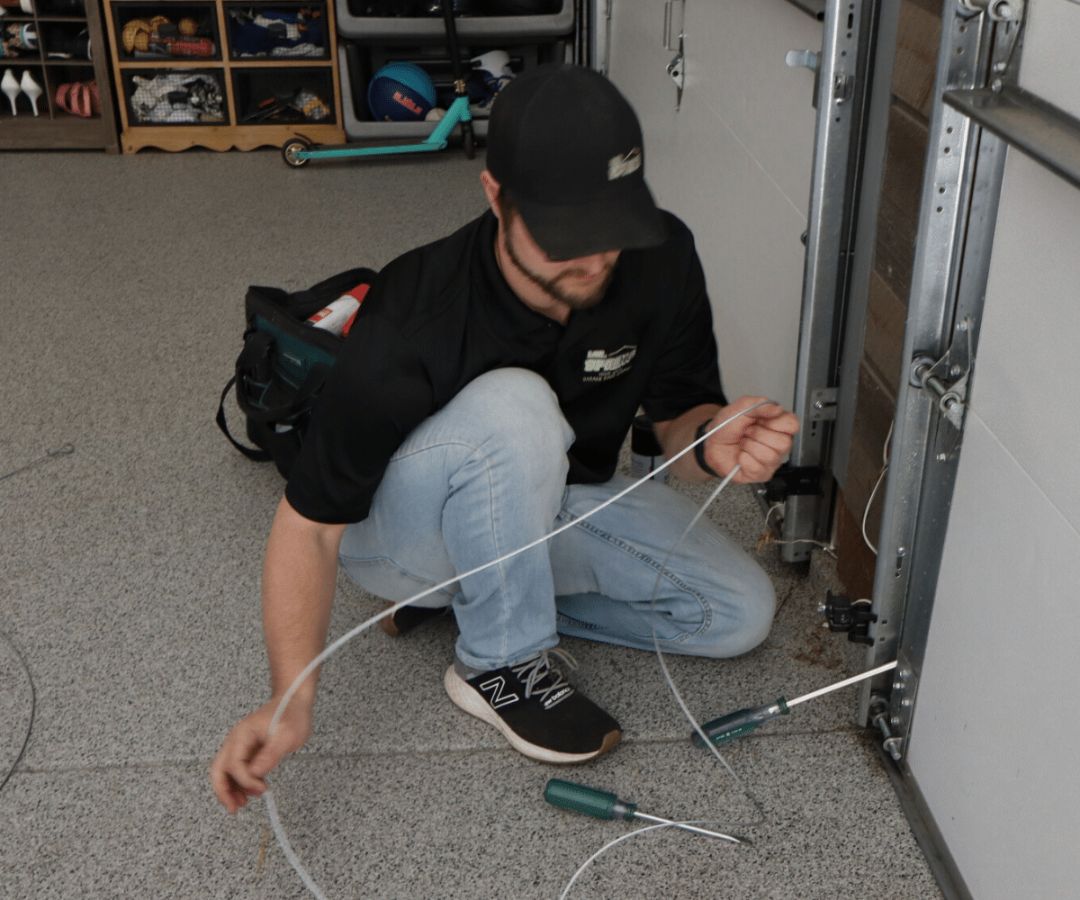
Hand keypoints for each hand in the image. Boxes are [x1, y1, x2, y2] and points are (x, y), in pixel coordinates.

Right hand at [209, 695, 311, 813]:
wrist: (294, 700)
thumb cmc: (292, 714)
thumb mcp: (287, 735)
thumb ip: (270, 754)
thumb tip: (255, 774)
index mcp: (242, 734)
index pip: (234, 763)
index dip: (245, 780)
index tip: (262, 789)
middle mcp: (236, 740)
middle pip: (219, 769)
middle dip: (223, 790)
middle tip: (234, 808)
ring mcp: (240, 745)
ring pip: (225, 771)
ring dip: (230, 789)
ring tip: (241, 804)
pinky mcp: (247, 750)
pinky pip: (236, 769)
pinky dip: (239, 783)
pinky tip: (248, 792)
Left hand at [701, 396, 799, 483]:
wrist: (712, 443)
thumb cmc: (727, 427)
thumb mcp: (740, 408)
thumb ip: (759, 404)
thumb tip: (777, 409)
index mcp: (777, 425)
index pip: (792, 424)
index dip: (776, 422)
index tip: (761, 420)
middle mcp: (778, 444)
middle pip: (784, 442)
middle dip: (759, 434)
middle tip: (747, 432)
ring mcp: (771, 460)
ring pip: (770, 456)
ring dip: (749, 446)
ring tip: (743, 443)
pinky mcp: (761, 474)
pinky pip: (757, 468)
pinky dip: (743, 459)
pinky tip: (741, 455)